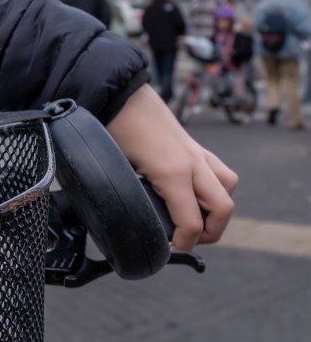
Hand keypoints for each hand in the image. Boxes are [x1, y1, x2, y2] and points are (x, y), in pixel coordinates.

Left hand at [106, 84, 237, 249]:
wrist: (120, 92)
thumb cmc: (113, 126)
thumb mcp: (114, 166)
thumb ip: (125, 194)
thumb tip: (123, 218)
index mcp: (172, 172)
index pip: (192, 223)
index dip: (184, 244)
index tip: (170, 249)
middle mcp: (192, 163)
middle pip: (223, 209)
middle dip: (210, 232)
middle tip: (188, 241)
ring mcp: (197, 152)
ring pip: (227, 187)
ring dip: (218, 208)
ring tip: (196, 219)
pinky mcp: (195, 144)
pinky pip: (219, 170)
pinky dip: (214, 186)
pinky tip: (193, 192)